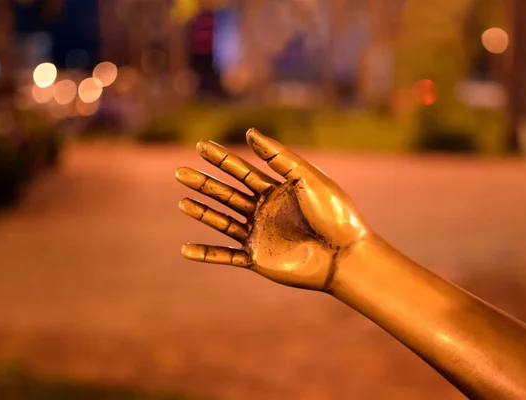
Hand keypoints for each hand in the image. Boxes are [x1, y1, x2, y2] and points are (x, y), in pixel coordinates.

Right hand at [176, 129, 369, 290]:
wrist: (345, 254)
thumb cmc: (333, 213)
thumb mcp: (308, 178)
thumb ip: (279, 157)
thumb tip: (250, 132)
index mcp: (277, 190)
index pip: (242, 171)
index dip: (221, 158)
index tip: (201, 146)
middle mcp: (265, 210)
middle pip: (227, 194)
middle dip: (204, 182)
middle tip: (180, 172)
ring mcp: (260, 234)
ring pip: (222, 221)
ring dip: (202, 212)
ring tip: (183, 201)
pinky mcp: (257, 258)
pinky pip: (226, 256)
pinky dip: (206, 254)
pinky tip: (186, 250)